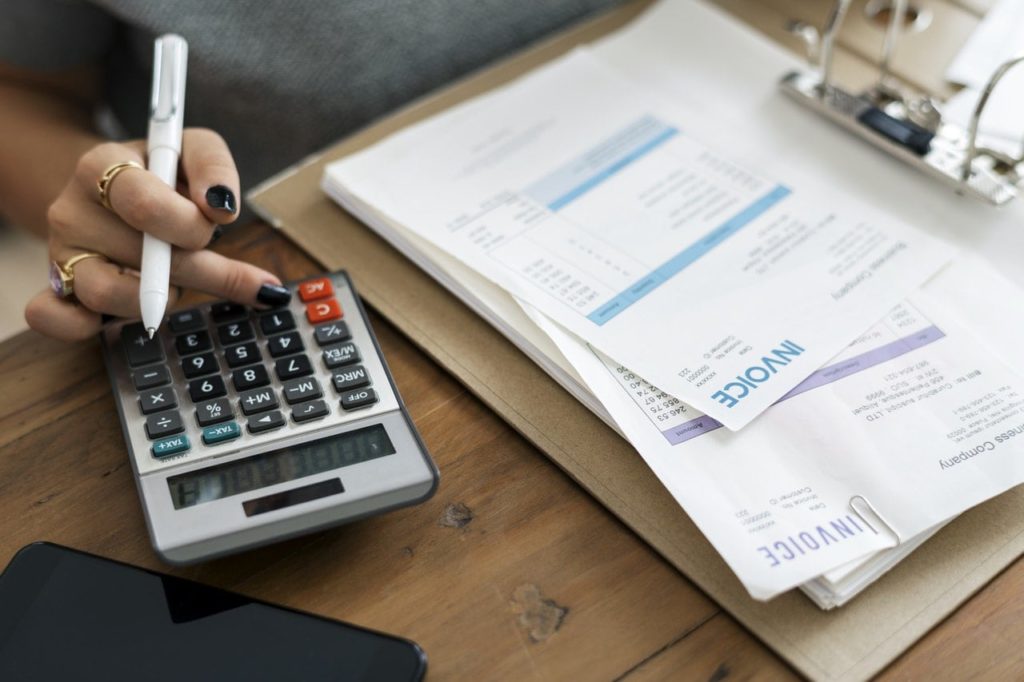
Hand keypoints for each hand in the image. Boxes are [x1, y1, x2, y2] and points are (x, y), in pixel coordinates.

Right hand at [25, 128, 289, 340]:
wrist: (109, 188)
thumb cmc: (161, 173)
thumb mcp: (191, 149)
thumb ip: (213, 167)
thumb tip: (222, 208)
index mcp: (100, 167)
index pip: (142, 204)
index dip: (190, 224)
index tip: (219, 223)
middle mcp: (72, 211)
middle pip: (142, 257)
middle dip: (204, 269)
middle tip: (249, 280)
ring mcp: (60, 254)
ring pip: (107, 294)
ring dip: (163, 297)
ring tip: (181, 282)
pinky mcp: (58, 291)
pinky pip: (57, 320)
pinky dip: (88, 326)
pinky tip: (131, 317)